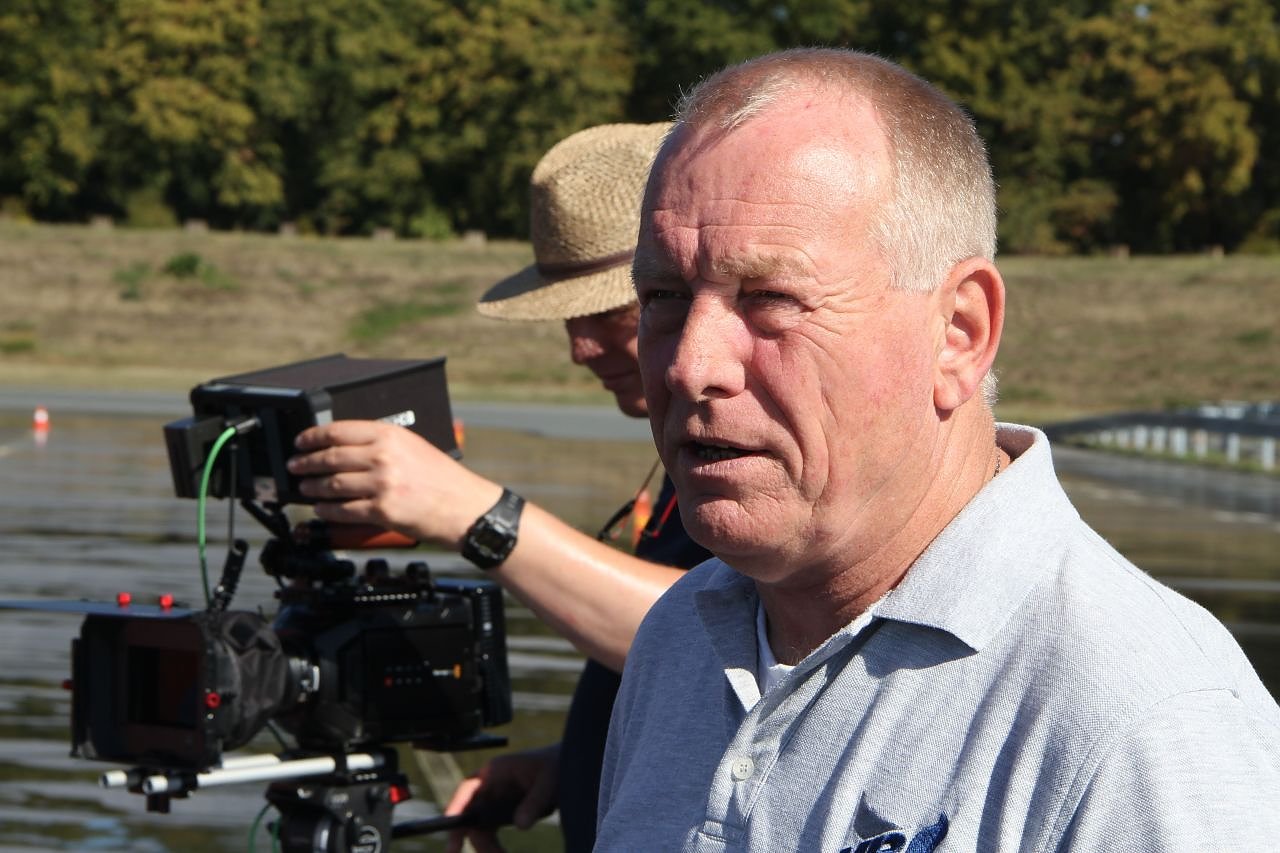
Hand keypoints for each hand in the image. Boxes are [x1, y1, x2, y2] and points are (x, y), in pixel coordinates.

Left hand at [287, 420, 501, 547]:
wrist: (464, 507)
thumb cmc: (443, 479)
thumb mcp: (413, 447)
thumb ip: (381, 443)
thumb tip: (343, 447)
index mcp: (390, 435)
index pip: (339, 431)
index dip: (312, 437)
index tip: (301, 442)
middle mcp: (384, 457)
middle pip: (330, 458)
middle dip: (306, 463)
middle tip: (296, 466)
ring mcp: (382, 484)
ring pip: (332, 485)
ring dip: (312, 488)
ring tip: (305, 488)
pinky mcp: (381, 510)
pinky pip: (343, 510)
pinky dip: (327, 510)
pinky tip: (321, 509)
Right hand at [444, 744, 560, 852]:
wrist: (570, 767)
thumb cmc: (557, 765)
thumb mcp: (550, 781)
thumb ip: (534, 801)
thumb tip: (520, 826)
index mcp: (496, 770)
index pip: (466, 790)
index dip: (455, 810)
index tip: (452, 834)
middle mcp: (490, 785)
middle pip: (471, 815)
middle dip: (477, 839)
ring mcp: (495, 799)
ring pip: (480, 827)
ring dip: (486, 846)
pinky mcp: (503, 812)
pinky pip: (491, 831)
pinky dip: (494, 846)